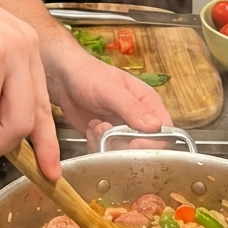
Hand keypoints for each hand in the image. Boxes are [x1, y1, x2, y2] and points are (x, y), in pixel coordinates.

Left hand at [44, 37, 172, 150]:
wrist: (63, 78)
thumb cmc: (89, 75)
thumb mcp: (111, 89)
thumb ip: (132, 108)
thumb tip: (155, 126)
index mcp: (148, 103)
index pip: (165, 131)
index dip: (153, 143)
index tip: (134, 144)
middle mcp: (139, 118)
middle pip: (146, 147)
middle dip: (125, 145)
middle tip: (107, 133)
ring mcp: (122, 130)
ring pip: (126, 152)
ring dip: (108, 144)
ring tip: (96, 126)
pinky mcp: (107, 138)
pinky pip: (109, 153)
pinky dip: (97, 146)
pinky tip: (90, 129)